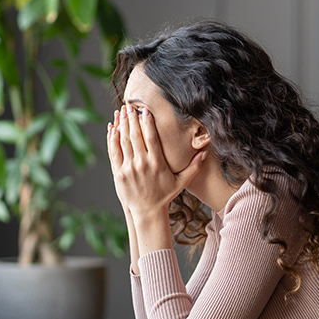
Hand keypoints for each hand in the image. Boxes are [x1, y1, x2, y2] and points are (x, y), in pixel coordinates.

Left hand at [107, 104, 205, 224]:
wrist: (147, 212)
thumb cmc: (165, 195)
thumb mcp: (181, 182)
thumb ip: (194, 167)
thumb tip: (206, 152)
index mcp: (157, 163)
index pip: (151, 137)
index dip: (147, 122)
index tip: (145, 110)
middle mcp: (142, 164)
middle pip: (136, 136)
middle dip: (132, 119)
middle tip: (129, 106)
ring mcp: (129, 168)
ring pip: (123, 141)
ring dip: (121, 125)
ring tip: (120, 112)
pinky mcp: (118, 173)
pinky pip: (114, 152)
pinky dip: (112, 139)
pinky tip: (112, 128)